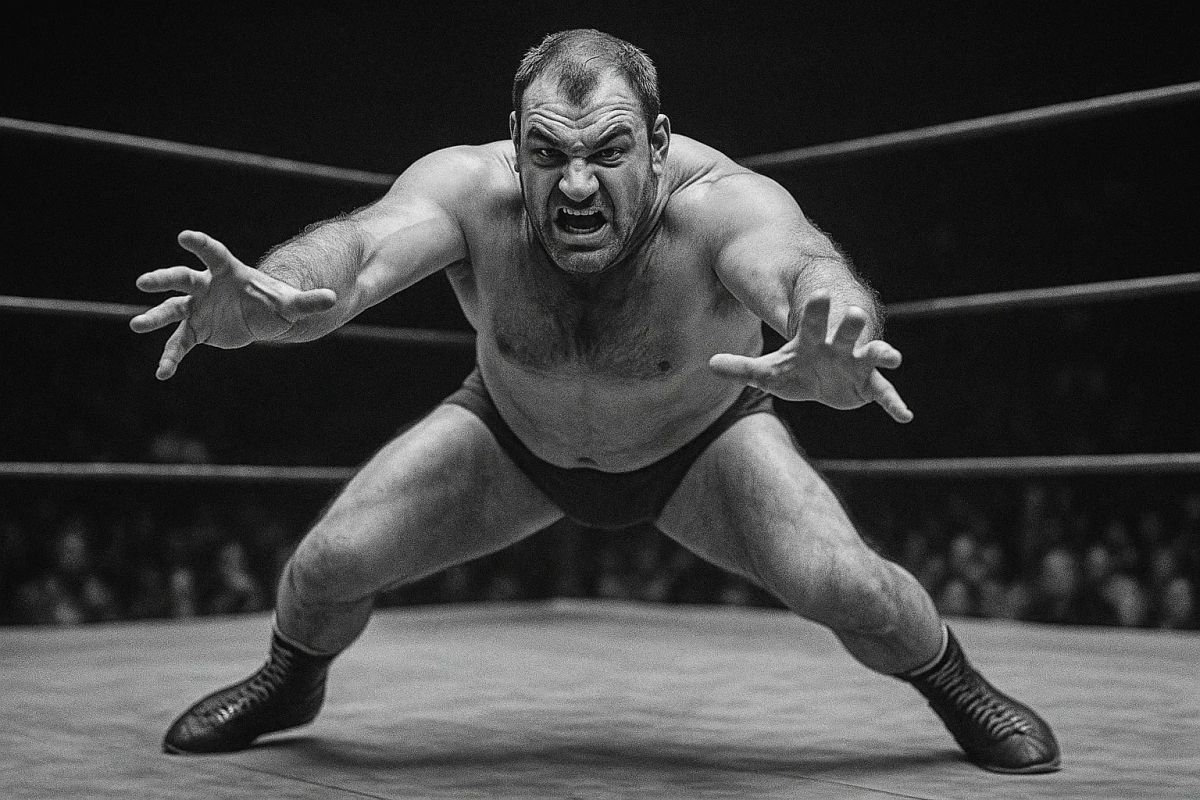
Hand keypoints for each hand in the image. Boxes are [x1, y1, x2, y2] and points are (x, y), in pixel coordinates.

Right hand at [129, 231, 336, 379]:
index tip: (184, 236)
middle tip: (143, 283)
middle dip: (163, 280)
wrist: (261, 316)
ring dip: (154, 317)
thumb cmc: (273, 301)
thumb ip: (308, 300)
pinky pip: (180, 343)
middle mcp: (206, 286)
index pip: (212, 254)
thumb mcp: (291, 303)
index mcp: (227, 271)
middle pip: (181, 279)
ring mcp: (197, 308)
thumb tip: (333, 299)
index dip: (200, 245)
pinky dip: (171, 357)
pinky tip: (163, 373)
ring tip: (136, 326)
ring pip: (172, 310)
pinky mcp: (196, 330)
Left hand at [709, 293, 912, 422]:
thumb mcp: (766, 373)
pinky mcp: (866, 386)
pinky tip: (906, 416)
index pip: (813, 322)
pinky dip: (894, 404)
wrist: (817, 380)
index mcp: (812, 339)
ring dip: (879, 353)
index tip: (820, 294)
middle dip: (850, 324)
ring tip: (892, 356)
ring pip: (869, 355)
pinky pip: (883, 394)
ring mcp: (854, 364)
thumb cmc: (794, 369)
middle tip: (855, 313)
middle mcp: (837, 347)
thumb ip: (742, 369)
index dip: (817, 311)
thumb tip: (710, 365)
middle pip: (844, 332)